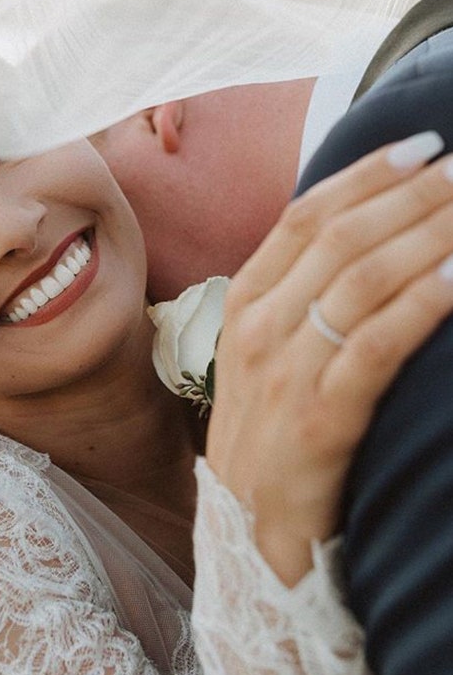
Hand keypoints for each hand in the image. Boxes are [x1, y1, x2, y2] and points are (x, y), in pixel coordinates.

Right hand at [206, 132, 452, 583]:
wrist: (251, 527)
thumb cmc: (270, 431)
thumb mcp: (265, 353)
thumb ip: (300, 295)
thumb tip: (365, 236)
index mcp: (245, 302)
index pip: (306, 217)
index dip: (366, 175)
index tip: (423, 147)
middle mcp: (260, 328)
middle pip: (342, 238)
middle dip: (413, 195)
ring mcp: (283, 373)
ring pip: (362, 281)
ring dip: (428, 235)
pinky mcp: (317, 420)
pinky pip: (374, 346)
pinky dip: (422, 304)